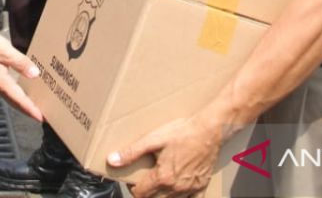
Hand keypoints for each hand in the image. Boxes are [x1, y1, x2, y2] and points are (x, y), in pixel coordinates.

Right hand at [0, 24, 42, 121]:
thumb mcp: (4, 51)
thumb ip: (20, 63)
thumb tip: (34, 74)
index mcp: (0, 82)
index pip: (19, 100)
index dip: (31, 109)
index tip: (41, 118)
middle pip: (15, 102)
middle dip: (28, 109)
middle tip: (41, 115)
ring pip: (10, 96)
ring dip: (22, 102)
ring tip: (34, 104)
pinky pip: (6, 88)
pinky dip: (16, 92)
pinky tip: (21, 87)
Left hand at [108, 111, 226, 197]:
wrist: (210, 130)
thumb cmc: (182, 132)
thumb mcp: (153, 139)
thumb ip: (132, 152)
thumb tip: (112, 160)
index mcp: (162, 177)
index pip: (140, 194)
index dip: (132, 189)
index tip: (131, 182)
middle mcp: (176, 188)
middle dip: (146, 194)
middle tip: (144, 183)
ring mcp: (190, 189)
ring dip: (162, 196)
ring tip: (159, 185)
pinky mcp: (201, 186)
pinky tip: (179, 192)